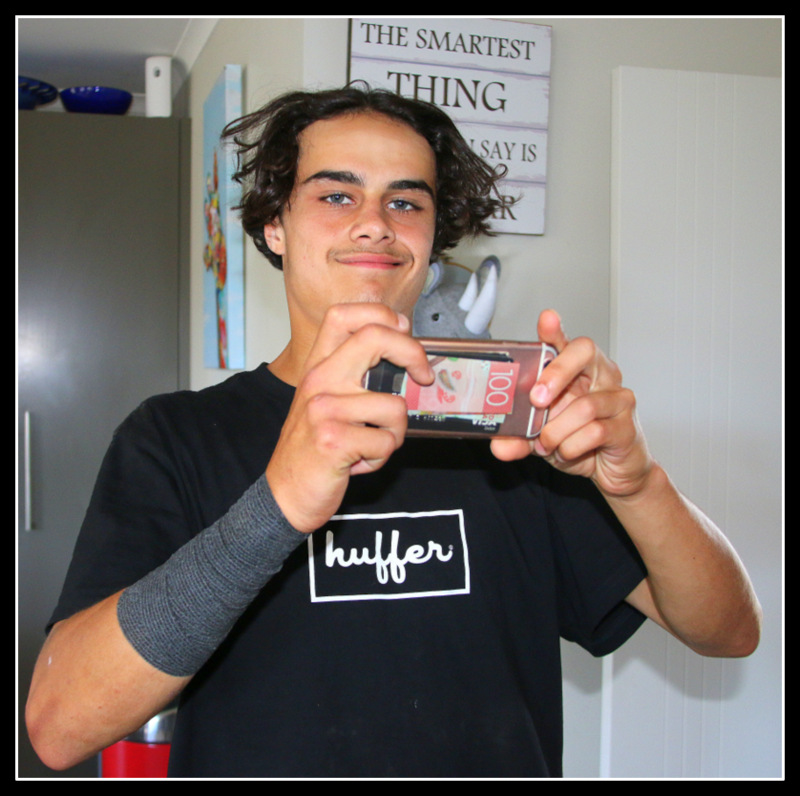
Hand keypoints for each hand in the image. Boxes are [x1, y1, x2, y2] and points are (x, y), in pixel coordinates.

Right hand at [266, 303, 433, 532]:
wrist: (284, 493)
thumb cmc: (312, 448)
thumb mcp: (325, 401)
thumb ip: (353, 375)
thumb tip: (403, 351)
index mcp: (318, 366)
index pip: (345, 315)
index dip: (384, 316)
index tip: (405, 334)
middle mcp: (319, 380)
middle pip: (375, 337)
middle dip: (413, 354)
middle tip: (423, 377)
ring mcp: (324, 409)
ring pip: (394, 406)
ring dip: (395, 433)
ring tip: (370, 444)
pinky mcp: (333, 440)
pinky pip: (386, 442)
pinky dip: (381, 458)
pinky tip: (358, 462)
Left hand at [491, 310, 653, 497]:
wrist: (611, 470)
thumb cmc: (577, 440)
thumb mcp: (540, 437)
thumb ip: (518, 437)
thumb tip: (499, 446)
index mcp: (576, 370)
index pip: (565, 342)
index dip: (555, 330)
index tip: (546, 319)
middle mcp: (600, 375)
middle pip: (584, 352)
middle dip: (556, 372)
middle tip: (536, 398)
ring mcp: (617, 398)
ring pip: (584, 406)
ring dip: (557, 430)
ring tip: (547, 443)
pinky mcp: (626, 426)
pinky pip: (594, 432)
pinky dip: (572, 446)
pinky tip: (567, 451)